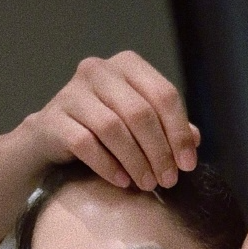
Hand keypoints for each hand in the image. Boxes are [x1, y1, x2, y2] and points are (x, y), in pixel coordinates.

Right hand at [23, 51, 200, 191]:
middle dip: (159, 152)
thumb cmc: (103, 129)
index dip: (179, 132)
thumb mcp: (138, 123)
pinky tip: (122, 181)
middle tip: (168, 180)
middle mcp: (98, 70)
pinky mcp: (53, 119)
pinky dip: (108, 166)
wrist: (51, 137)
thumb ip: (167, 126)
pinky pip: (86, 144)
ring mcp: (72, 92)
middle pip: (140, 113)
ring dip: (136, 161)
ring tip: (148, 184)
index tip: (187, 165)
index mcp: (127, 65)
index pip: (164, 95)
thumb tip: (196, 139)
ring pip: (113, 128)